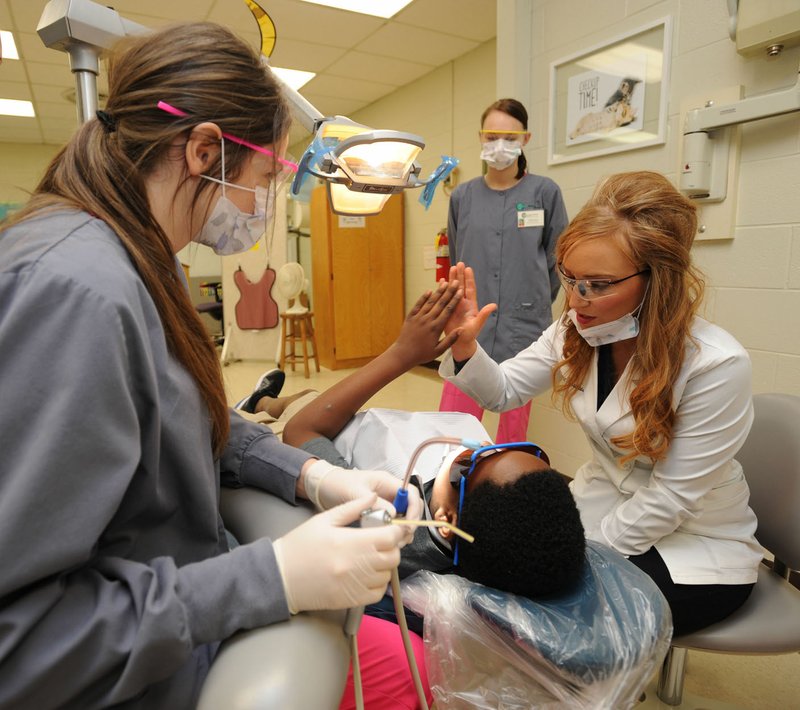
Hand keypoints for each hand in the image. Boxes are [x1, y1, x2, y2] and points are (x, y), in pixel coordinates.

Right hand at [273, 495, 404, 612]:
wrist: (281, 577)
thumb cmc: (300, 546)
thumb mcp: (324, 520)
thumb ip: (352, 508)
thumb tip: (374, 497)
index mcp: (350, 542)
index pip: (389, 537)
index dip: (394, 531)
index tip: (389, 527)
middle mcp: (356, 566)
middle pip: (392, 556)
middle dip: (391, 547)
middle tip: (380, 541)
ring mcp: (355, 585)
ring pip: (387, 575)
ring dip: (385, 565)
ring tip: (370, 557)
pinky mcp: (352, 600)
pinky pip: (378, 593)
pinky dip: (378, 582)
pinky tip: (366, 573)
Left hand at [302, 459, 423, 539]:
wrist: (323, 487)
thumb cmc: (338, 484)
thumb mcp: (355, 492)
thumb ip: (373, 503)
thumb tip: (392, 515)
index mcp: (386, 482)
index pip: (411, 493)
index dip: (414, 509)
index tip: (408, 525)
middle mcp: (389, 491)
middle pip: (411, 506)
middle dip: (410, 522)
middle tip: (403, 537)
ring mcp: (385, 502)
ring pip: (403, 516)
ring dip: (402, 529)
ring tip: (395, 542)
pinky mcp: (379, 513)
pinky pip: (392, 523)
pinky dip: (393, 532)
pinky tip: (387, 540)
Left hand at [387, 280, 462, 367]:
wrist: (403, 354)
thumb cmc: (422, 354)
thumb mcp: (439, 351)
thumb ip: (450, 340)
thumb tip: (462, 329)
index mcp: (436, 328)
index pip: (448, 310)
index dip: (455, 300)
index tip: (461, 292)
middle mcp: (428, 320)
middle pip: (440, 303)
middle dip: (449, 292)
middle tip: (456, 282)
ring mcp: (418, 317)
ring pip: (430, 302)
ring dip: (438, 292)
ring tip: (445, 283)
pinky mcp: (410, 317)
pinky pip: (418, 305)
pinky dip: (423, 297)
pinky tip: (429, 291)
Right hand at [444, 262, 496, 360]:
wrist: (460, 342)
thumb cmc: (470, 335)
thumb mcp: (477, 324)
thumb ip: (484, 314)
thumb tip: (494, 306)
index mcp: (471, 305)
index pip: (470, 289)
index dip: (469, 279)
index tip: (468, 268)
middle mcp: (462, 302)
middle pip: (461, 285)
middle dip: (460, 275)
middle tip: (459, 263)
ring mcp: (454, 304)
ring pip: (453, 289)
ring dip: (452, 279)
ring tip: (451, 268)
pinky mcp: (447, 308)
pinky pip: (444, 296)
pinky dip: (443, 289)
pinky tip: (441, 281)